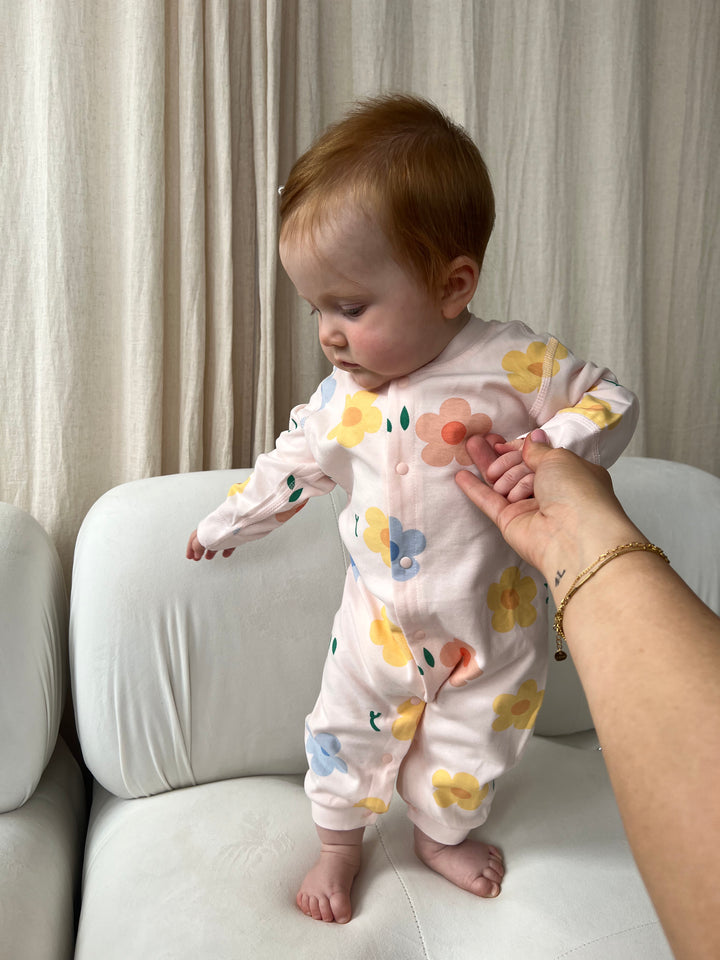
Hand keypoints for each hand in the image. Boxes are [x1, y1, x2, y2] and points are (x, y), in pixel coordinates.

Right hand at [186, 530, 235, 560]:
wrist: (240, 521)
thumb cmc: (222, 527)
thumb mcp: (204, 538)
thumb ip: (197, 546)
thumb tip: (196, 553)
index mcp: (205, 528)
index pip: (194, 538)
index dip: (191, 548)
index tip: (190, 556)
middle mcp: (213, 528)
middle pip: (204, 539)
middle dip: (199, 550)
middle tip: (197, 558)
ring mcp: (224, 531)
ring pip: (216, 541)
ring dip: (211, 550)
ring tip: (208, 557)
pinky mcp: (234, 534)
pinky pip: (229, 542)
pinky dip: (226, 549)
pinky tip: (225, 554)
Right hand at [456, 431, 640, 597]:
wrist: (573, 535)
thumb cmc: (575, 490)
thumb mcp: (559, 459)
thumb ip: (538, 449)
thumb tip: (533, 437)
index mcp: (569, 474)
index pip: (538, 455)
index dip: (519, 447)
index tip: (501, 441)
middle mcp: (550, 491)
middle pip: (519, 467)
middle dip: (502, 456)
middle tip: (481, 441)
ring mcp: (529, 508)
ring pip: (503, 482)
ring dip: (489, 465)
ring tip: (472, 446)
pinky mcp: (510, 522)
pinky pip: (489, 502)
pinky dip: (475, 489)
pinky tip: (459, 475)